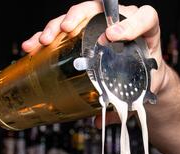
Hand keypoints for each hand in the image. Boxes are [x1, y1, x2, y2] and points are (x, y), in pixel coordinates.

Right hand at [22, 1, 168, 126]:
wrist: (146, 81)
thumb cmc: (146, 80)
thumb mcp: (143, 90)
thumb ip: (128, 103)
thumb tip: (103, 117)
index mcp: (145, 32)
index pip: (144, 18)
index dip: (130, 23)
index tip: (113, 36)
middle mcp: (121, 23)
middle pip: (97, 9)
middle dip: (78, 16)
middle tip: (66, 29)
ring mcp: (100, 27)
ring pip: (76, 17)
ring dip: (55, 27)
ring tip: (44, 41)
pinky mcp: (85, 36)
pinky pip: (64, 33)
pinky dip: (46, 40)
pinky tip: (32, 47)